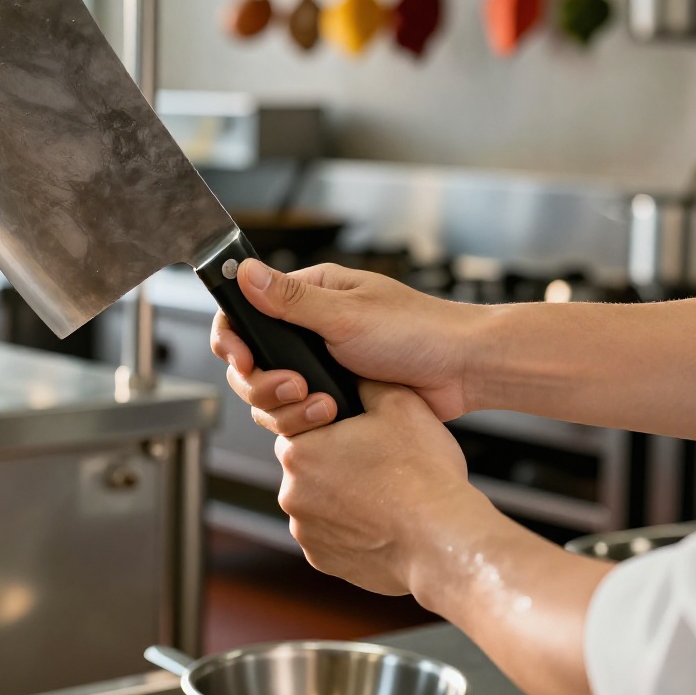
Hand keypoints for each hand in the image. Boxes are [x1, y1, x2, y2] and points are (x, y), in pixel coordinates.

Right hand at [211, 260, 487, 435]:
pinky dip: (306, 422)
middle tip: (293, 388)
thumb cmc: (417, 330)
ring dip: (287, 407)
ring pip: (271, 396)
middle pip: (252, 363)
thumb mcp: (346, 313)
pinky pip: (298, 416)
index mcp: (308, 296)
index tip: (241, 358)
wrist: (462, 370)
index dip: (233, 339)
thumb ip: (289, 299)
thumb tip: (244, 272)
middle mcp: (308, 330)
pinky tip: (329, 419)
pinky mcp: (334, 397)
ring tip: (322, 406)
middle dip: (263, 382)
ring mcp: (320, 366)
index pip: (245, 313)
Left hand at [274, 380, 486, 603]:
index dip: (331, 425)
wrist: (442, 541)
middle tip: (379, 463)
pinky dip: (351, 530)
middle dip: (337, 462)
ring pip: (320, 503)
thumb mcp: (399, 403)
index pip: (299, 425)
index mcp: (300, 451)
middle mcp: (292, 494)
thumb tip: (352, 375)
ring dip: (343, 498)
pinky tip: (383, 522)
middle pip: (309, 466)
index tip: (359, 433)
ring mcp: (306, 532)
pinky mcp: (323, 560)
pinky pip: (332, 536)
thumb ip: (365, 382)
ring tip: (385, 494)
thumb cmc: (422, 475)